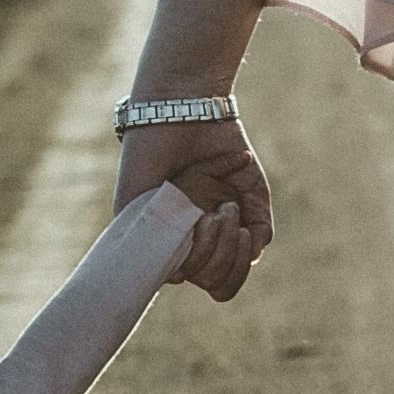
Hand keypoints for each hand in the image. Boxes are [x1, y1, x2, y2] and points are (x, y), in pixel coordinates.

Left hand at [121, 116, 273, 300]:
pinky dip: (193, 243)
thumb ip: (259, 229)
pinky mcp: (134, 221)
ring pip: (191, 276)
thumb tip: (251, 258)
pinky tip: (201, 216)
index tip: (248, 233)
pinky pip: (163, 260)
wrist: (190, 110)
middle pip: (210, 283)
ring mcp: (158, 233)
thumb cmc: (220, 148)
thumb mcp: (251, 191)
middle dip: (232, 257)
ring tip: (220, 212)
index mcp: (204, 239)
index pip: (220, 282)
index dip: (238, 271)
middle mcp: (180, 241)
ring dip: (217, 249)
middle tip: (231, 212)